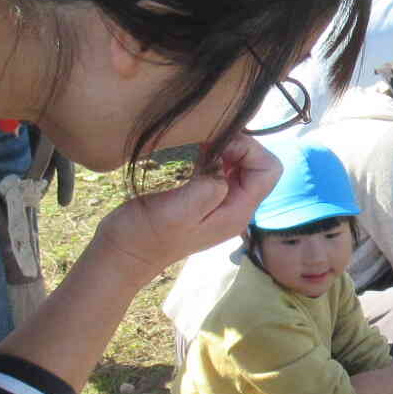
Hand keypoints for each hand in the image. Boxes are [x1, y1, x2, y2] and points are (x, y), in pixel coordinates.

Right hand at [97, 134, 280, 280]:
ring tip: (203, 142)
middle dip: (240, 146)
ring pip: (242, 166)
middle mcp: (235, 208)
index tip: (219, 143)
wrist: (122, 254)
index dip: (250, 149)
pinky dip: (215, 156)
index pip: (269, 170)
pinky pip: (222, 170)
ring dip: (227, 149)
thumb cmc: (146, 235)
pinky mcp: (204, 198)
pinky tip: (197, 152)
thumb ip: (209, 188)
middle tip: (210, 139)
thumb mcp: (178, 211)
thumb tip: (223, 168)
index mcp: (237, 212)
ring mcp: (220, 204)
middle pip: (259, 166)